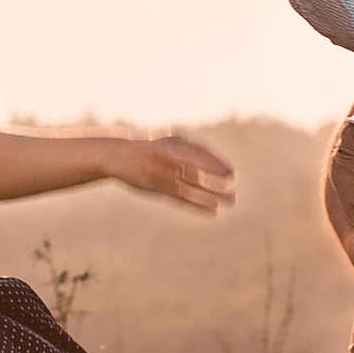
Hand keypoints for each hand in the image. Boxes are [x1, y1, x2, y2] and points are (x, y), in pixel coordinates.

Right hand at [107, 134, 236, 215]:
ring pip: (192, 187)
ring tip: (229, 202)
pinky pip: (181, 199)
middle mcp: (169, 158)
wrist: (120, 154)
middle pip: (199, 172)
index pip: (203, 154)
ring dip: (213, 196)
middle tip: (233, 189)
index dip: (219, 164)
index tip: (232, 172)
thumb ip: (190, 148)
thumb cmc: (151, 147)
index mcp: (175, 143)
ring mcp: (163, 174)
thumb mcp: (170, 140)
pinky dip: (198, 206)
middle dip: (219, 182)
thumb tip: (216, 161)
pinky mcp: (157, 188)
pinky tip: (213, 212)